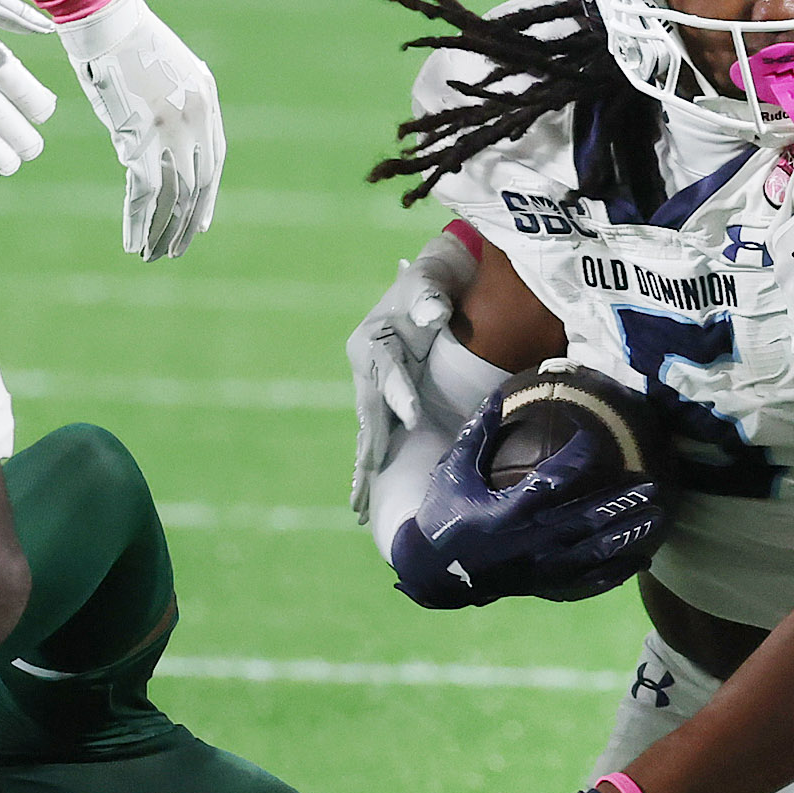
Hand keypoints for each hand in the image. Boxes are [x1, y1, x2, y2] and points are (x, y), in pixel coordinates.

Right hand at [57, 0, 225, 260]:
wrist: (101, 14)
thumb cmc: (121, 35)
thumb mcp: (164, 66)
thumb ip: (174, 100)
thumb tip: (165, 131)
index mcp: (207, 98)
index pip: (216, 161)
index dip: (208, 195)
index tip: (201, 222)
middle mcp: (196, 117)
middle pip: (200, 184)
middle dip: (189, 222)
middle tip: (179, 250)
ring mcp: (171, 127)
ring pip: (176, 194)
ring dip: (165, 230)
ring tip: (154, 256)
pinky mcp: (140, 135)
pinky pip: (145, 192)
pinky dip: (139, 221)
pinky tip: (133, 242)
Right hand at [348, 228, 482, 517]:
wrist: (433, 285)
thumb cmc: (433, 283)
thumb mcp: (429, 283)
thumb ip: (428, 296)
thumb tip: (433, 313)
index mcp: (371, 340)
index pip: (387, 372)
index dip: (400, 394)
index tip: (414, 418)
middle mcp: (366, 368)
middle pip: (370, 413)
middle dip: (371, 450)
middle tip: (369, 486)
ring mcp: (373, 387)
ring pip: (369, 433)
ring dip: (365, 470)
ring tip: (359, 509)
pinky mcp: (385, 400)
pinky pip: (378, 436)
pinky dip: (372, 465)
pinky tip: (366, 498)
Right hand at [392, 413, 664, 607]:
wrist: (433, 573)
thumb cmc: (444, 517)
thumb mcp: (454, 473)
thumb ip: (477, 435)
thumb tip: (499, 396)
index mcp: (509, 512)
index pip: (555, 479)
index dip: (580, 455)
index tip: (597, 436)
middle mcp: (531, 542)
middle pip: (588, 520)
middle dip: (623, 502)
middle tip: (653, 484)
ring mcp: (541, 568)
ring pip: (596, 553)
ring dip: (630, 534)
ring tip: (660, 517)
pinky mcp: (545, 586)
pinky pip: (589, 582)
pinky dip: (618, 572)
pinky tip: (642, 559)